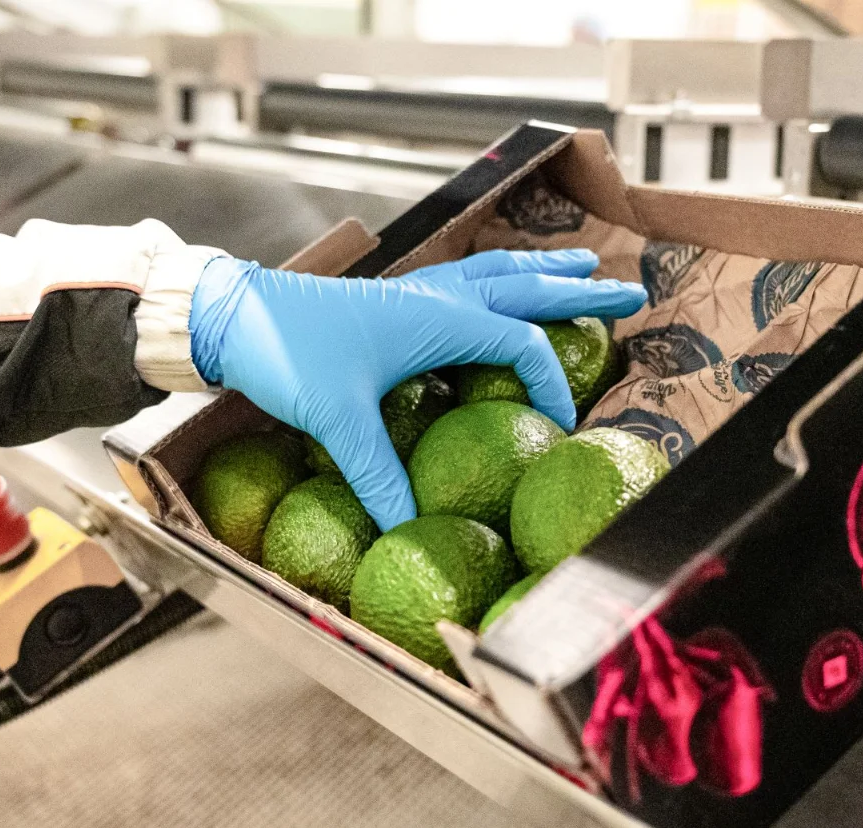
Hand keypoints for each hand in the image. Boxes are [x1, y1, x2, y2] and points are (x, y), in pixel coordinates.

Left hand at [189, 249, 646, 530]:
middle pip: (526, 287)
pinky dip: (497, 276)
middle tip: (631, 290)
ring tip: (580, 262)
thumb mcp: (337, 418)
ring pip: (496, 272)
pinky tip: (496, 283)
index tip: (560, 427)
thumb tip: (411, 530)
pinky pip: (464, 278)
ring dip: (542, 269)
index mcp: (437, 319)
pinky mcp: (393, 296)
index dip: (550, 385)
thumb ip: (380, 477)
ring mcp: (415, 291)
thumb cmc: (286, 352)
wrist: (231, 312)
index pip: (521, 346)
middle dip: (579, 291)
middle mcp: (435, 296)